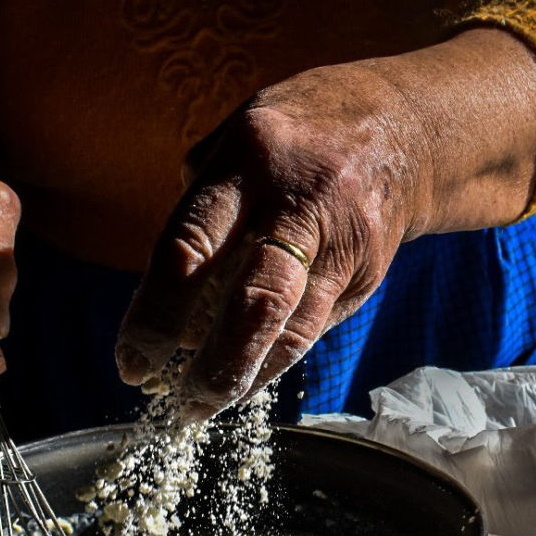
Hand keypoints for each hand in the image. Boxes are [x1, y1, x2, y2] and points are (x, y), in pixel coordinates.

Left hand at [114, 30, 535, 419]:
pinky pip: (312, 330)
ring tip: (201, 407)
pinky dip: (272, 361)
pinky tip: (242, 380)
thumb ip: (198, 204)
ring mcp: (341, 244)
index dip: (156, 312)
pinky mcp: (365, 276)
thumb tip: (161, 290)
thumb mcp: (235, 137)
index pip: (192, 244)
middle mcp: (299, 204)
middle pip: (255, 298)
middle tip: (174, 401)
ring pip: (293, 328)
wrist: (404, 128)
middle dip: (212, 362)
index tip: (131, 358)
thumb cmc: (294, 136)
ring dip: (243, 378)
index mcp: (249, 160)